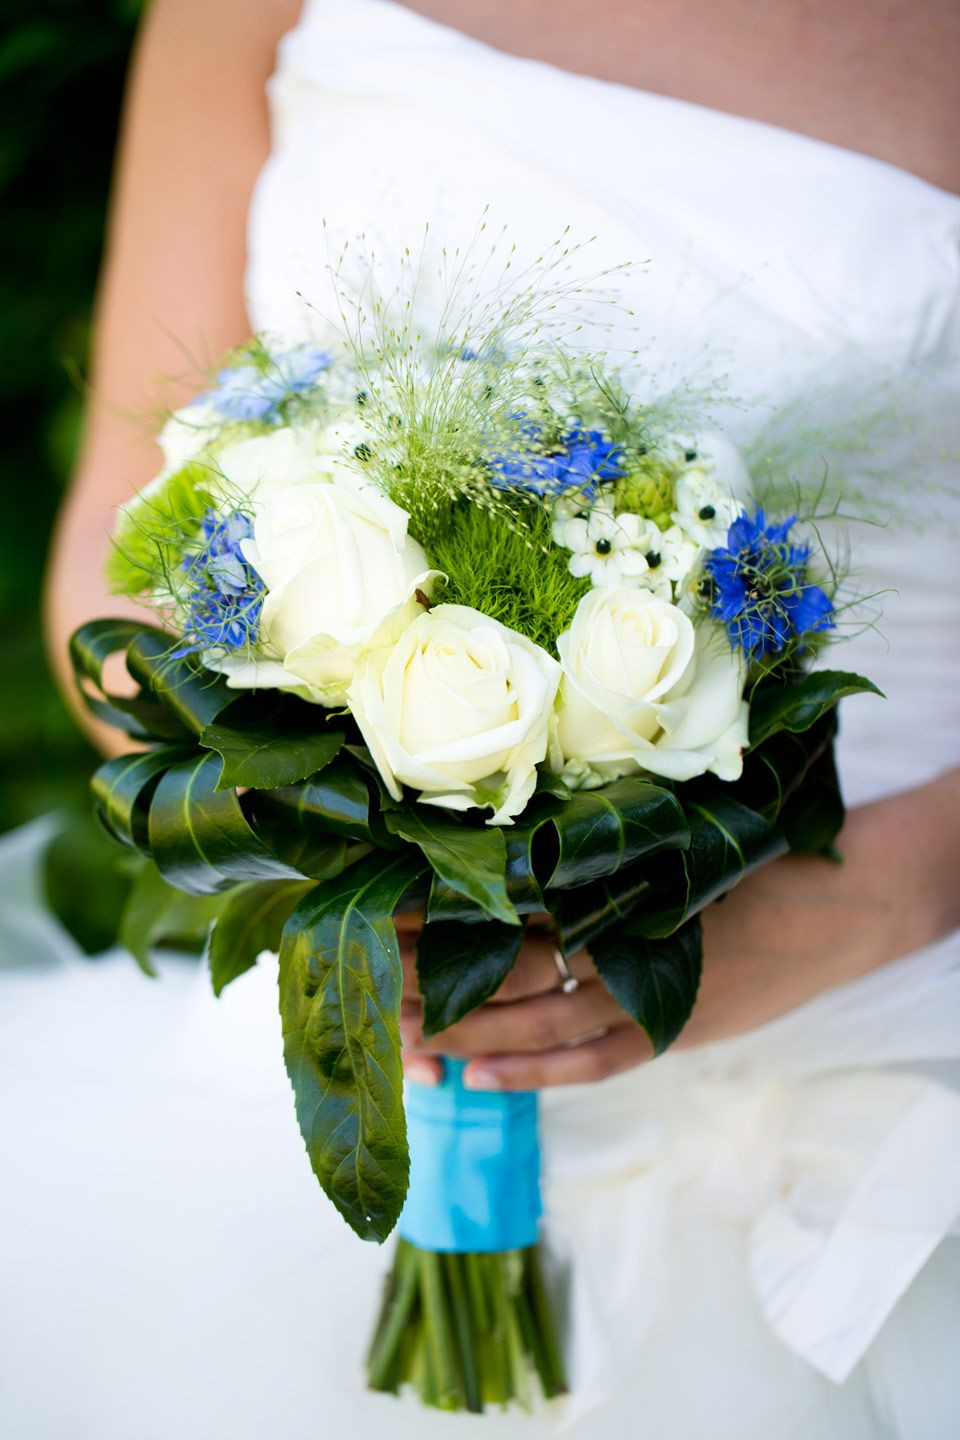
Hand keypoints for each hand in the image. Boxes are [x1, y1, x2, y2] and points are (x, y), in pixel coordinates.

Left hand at [398, 768, 959, 1090]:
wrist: (844, 902)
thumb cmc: (757, 851)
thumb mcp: (672, 831)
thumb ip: (599, 841)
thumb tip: (506, 834)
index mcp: (614, 883)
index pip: (504, 903)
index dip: (436, 913)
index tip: (371, 911)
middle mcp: (622, 941)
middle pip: (506, 967)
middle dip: (432, 980)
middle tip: (362, 986)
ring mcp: (649, 994)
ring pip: (539, 1022)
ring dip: (469, 1033)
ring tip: (401, 1040)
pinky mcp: (674, 1030)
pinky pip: (595, 1062)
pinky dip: (538, 1073)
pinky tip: (482, 1078)